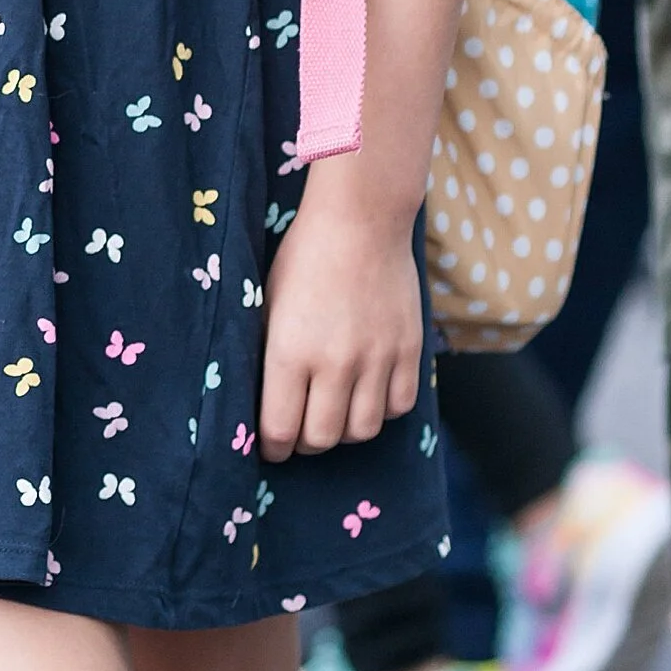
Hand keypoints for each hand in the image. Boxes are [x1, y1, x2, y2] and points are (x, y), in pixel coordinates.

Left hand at [257, 161, 421, 462]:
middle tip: (300, 434)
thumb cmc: (303, 258)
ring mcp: (377, 359)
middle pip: (321, 438)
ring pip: (362, 431)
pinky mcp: (408, 351)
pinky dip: (381, 410)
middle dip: (305, 444)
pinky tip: (367, 396)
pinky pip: (398, 406)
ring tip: (333, 416)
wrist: (360, 221)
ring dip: (344, 432)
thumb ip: (267, 355)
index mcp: (290, 352)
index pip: (280, 429)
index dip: (272, 448)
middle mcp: (335, 364)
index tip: (271, 448)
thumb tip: (263, 400)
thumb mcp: (268, 304)